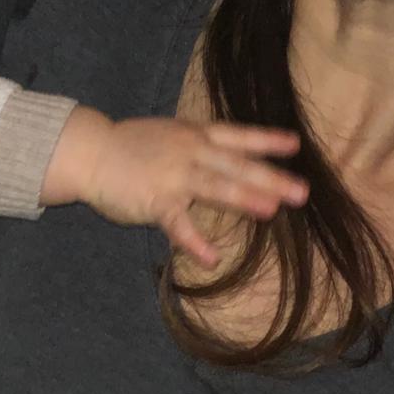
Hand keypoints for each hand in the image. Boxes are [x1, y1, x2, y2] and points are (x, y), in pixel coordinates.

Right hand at [43, 107, 306, 267]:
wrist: (91, 150)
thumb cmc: (133, 145)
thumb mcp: (171, 135)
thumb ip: (200, 145)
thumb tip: (233, 156)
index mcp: (194, 135)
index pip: (237, 135)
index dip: (266, 140)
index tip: (295, 145)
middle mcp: (189, 151)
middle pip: (235, 164)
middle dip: (270, 177)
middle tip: (301, 191)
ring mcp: (172, 175)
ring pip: (214, 186)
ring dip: (243, 197)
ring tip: (270, 210)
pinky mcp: (155, 200)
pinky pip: (178, 223)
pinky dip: (194, 242)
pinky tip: (211, 258)